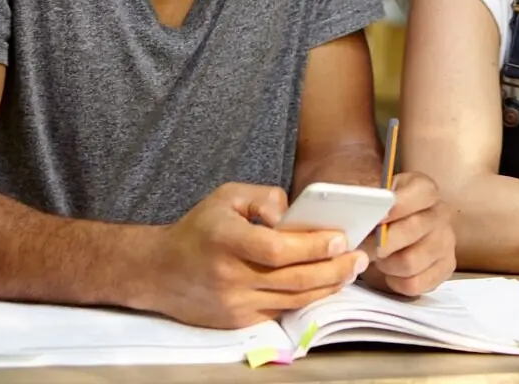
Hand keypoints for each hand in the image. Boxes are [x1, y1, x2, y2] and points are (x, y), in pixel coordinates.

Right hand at [141, 183, 367, 328]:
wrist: (159, 272)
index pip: (277, 250)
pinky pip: (282, 311)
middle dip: (334, 269)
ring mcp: (235, 304)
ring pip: (293, 300)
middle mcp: (230, 276)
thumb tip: (294, 214)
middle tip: (359, 258)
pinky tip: (326, 286)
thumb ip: (265, 197)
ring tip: (351, 271)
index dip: (312, 246)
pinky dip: (308, 299)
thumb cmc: (199, 229)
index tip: (340, 239)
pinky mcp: (238, 321)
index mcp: (227, 240)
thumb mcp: (227, 196)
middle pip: (294, 279)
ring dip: (328, 287)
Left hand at [359, 172, 455, 296]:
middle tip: (362, 246)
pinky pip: (415, 284)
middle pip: (411, 230)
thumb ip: (365, 195)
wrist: (394, 234)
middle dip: (380, 242)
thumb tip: (357, 203)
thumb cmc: (380, 214)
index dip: (399, 205)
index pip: (422, 193)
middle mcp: (440, 213)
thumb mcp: (372, 195)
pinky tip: (390, 272)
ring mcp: (446, 242)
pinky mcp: (445, 268)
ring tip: (377, 259)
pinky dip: (396, 282)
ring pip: (410, 262)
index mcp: (424, 189)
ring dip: (386, 264)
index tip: (377, 217)